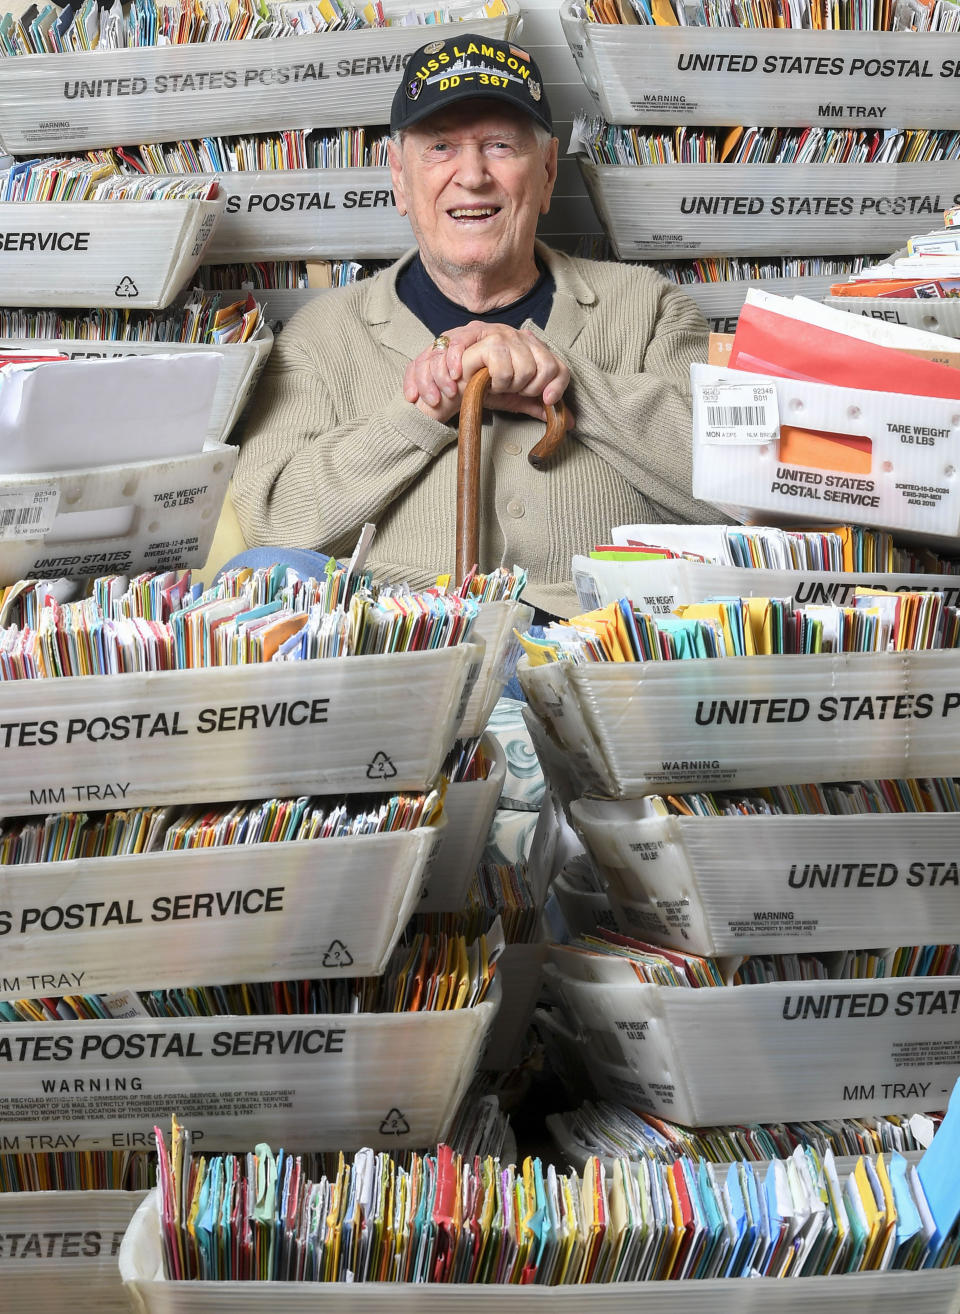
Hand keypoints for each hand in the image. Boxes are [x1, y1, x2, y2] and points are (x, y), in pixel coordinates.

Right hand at [404, 321, 572, 426]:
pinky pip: (502, 366)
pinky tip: (483, 382)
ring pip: (525, 369)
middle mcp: (518, 336)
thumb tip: (569, 423)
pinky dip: (494, 382)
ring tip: (490, 385)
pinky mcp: (481, 338)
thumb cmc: (479, 392)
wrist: (447, 389)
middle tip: (504, 390)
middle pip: (543, 369)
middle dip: (525, 390)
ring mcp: (500, 334)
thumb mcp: (515, 400)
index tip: (544, 401)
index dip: (555, 388)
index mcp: (530, 348)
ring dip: (507, 386)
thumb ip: (539, 406)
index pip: (558, 367)